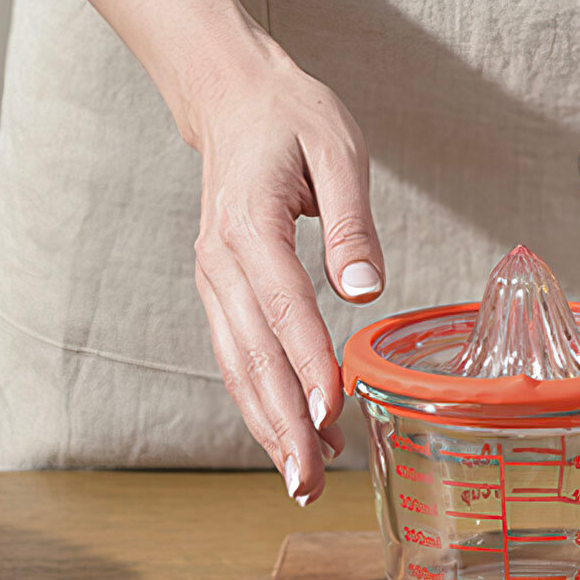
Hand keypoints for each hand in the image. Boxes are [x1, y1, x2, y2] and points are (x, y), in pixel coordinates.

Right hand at [186, 35, 383, 503]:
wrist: (231, 97)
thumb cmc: (290, 117)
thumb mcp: (338, 150)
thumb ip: (352, 223)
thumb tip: (364, 289)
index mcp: (250, 225)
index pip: (283, 306)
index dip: (307, 364)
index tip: (331, 413)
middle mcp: (221, 261)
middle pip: (251, 355)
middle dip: (281, 423)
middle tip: (308, 483)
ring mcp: (214, 279)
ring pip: (238, 366)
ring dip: (267, 425)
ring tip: (299, 479)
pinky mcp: (221, 289)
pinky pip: (237, 354)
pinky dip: (259, 399)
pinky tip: (288, 432)